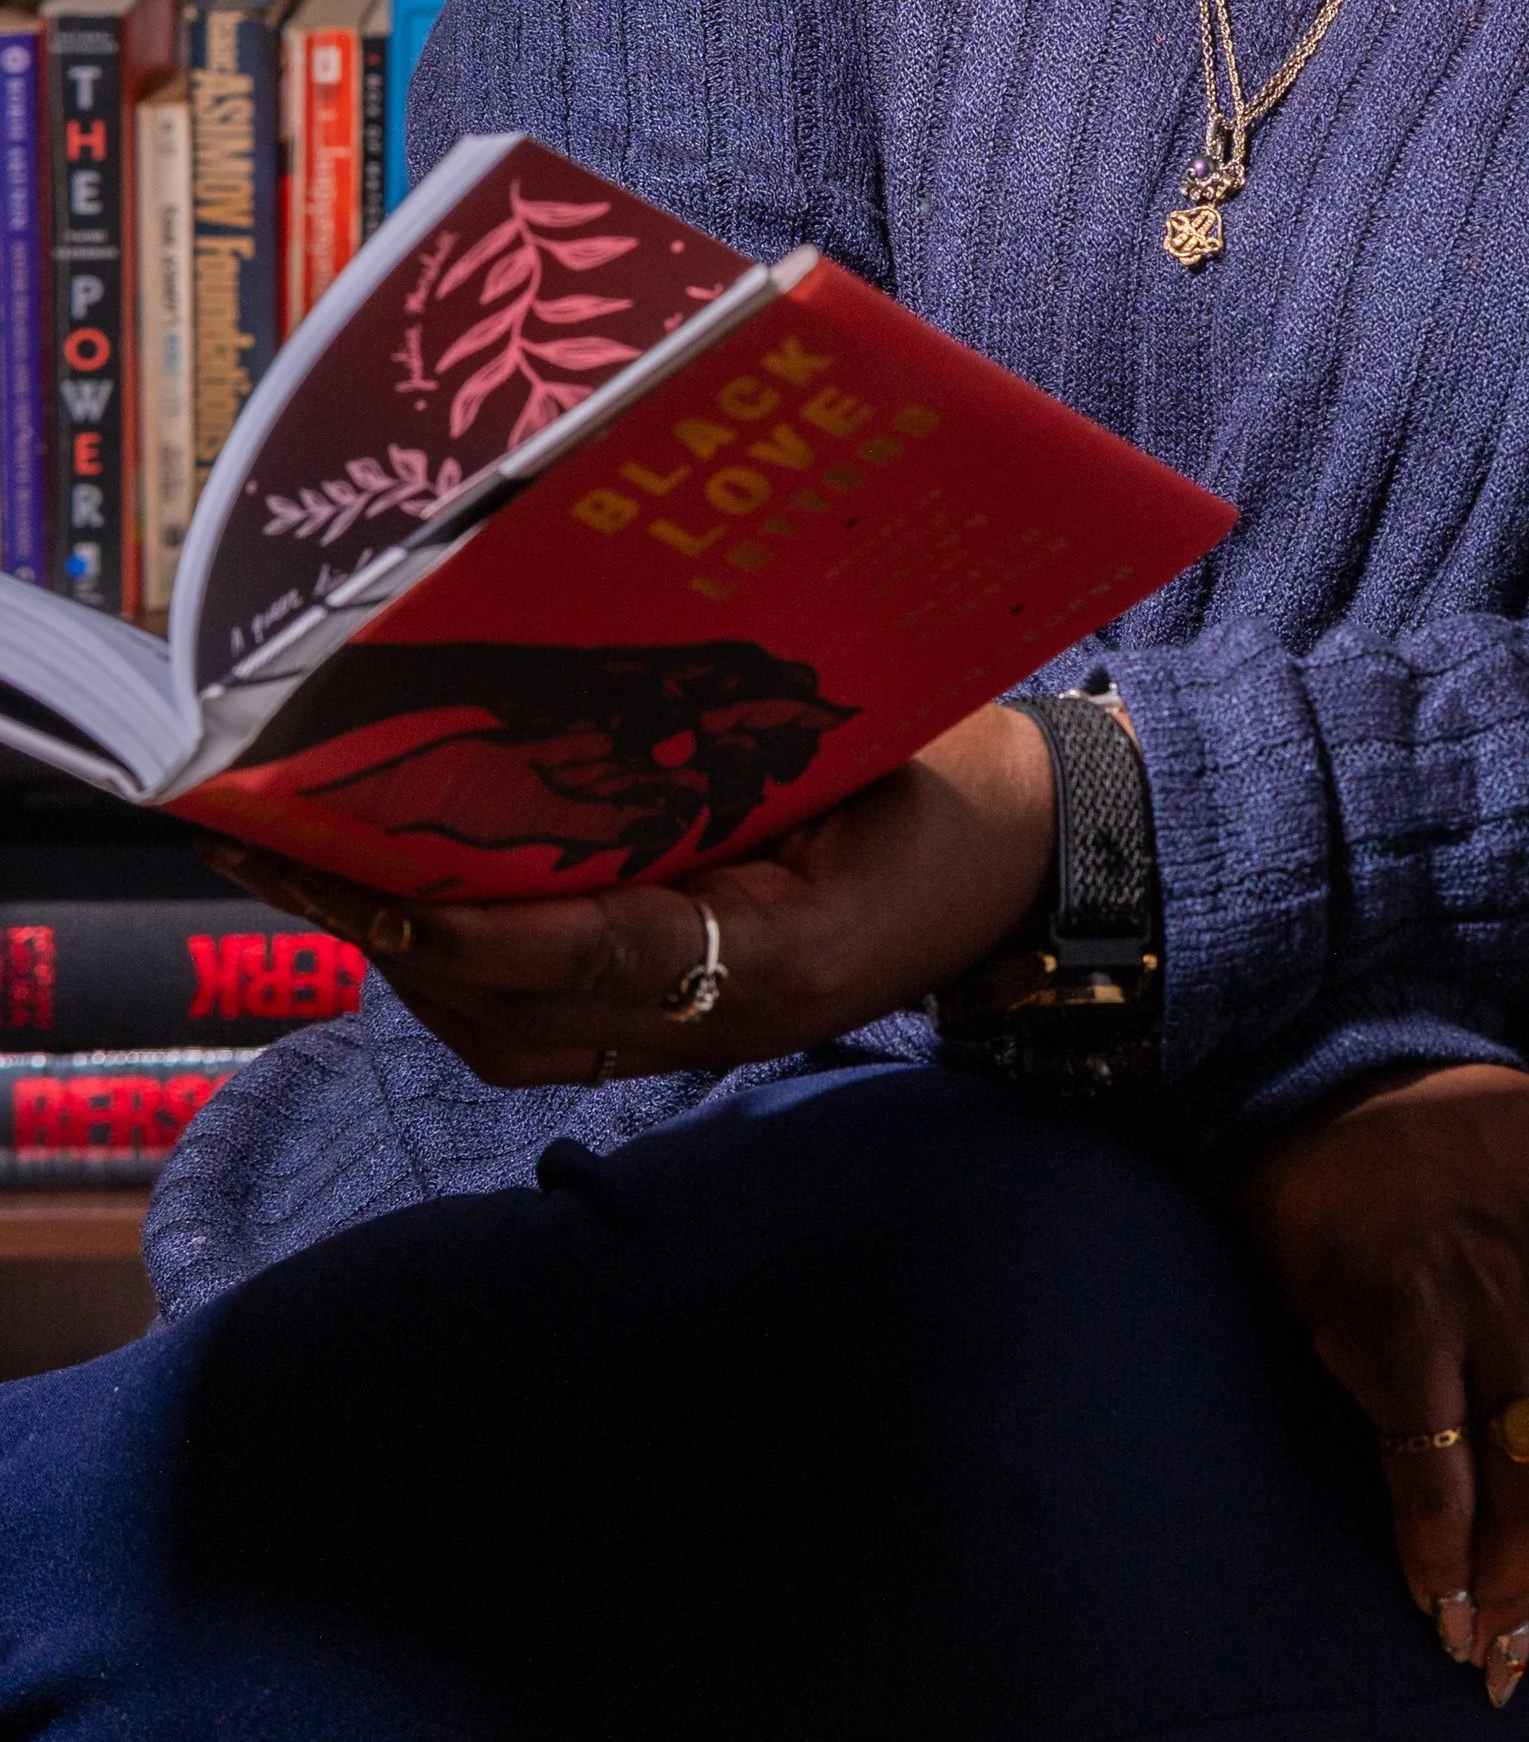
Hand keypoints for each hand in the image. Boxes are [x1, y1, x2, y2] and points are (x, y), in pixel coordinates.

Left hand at [199, 701, 1056, 1087]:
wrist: (1031, 863)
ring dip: (403, 955)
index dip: (471, 912)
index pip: (589, 949)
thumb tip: (593, 708)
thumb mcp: (869, 755)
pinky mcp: (681, 1021)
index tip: (372, 862)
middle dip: (391, 931)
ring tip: (311, 868)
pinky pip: (538, 1026)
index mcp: (774, 956)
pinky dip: (456, 971)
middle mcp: (718, 1015)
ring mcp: (697, 1032)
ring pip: (505, 1033)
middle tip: (285, 846)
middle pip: (511, 1012)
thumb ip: (743, 753)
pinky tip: (404, 897)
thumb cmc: (954, 793)